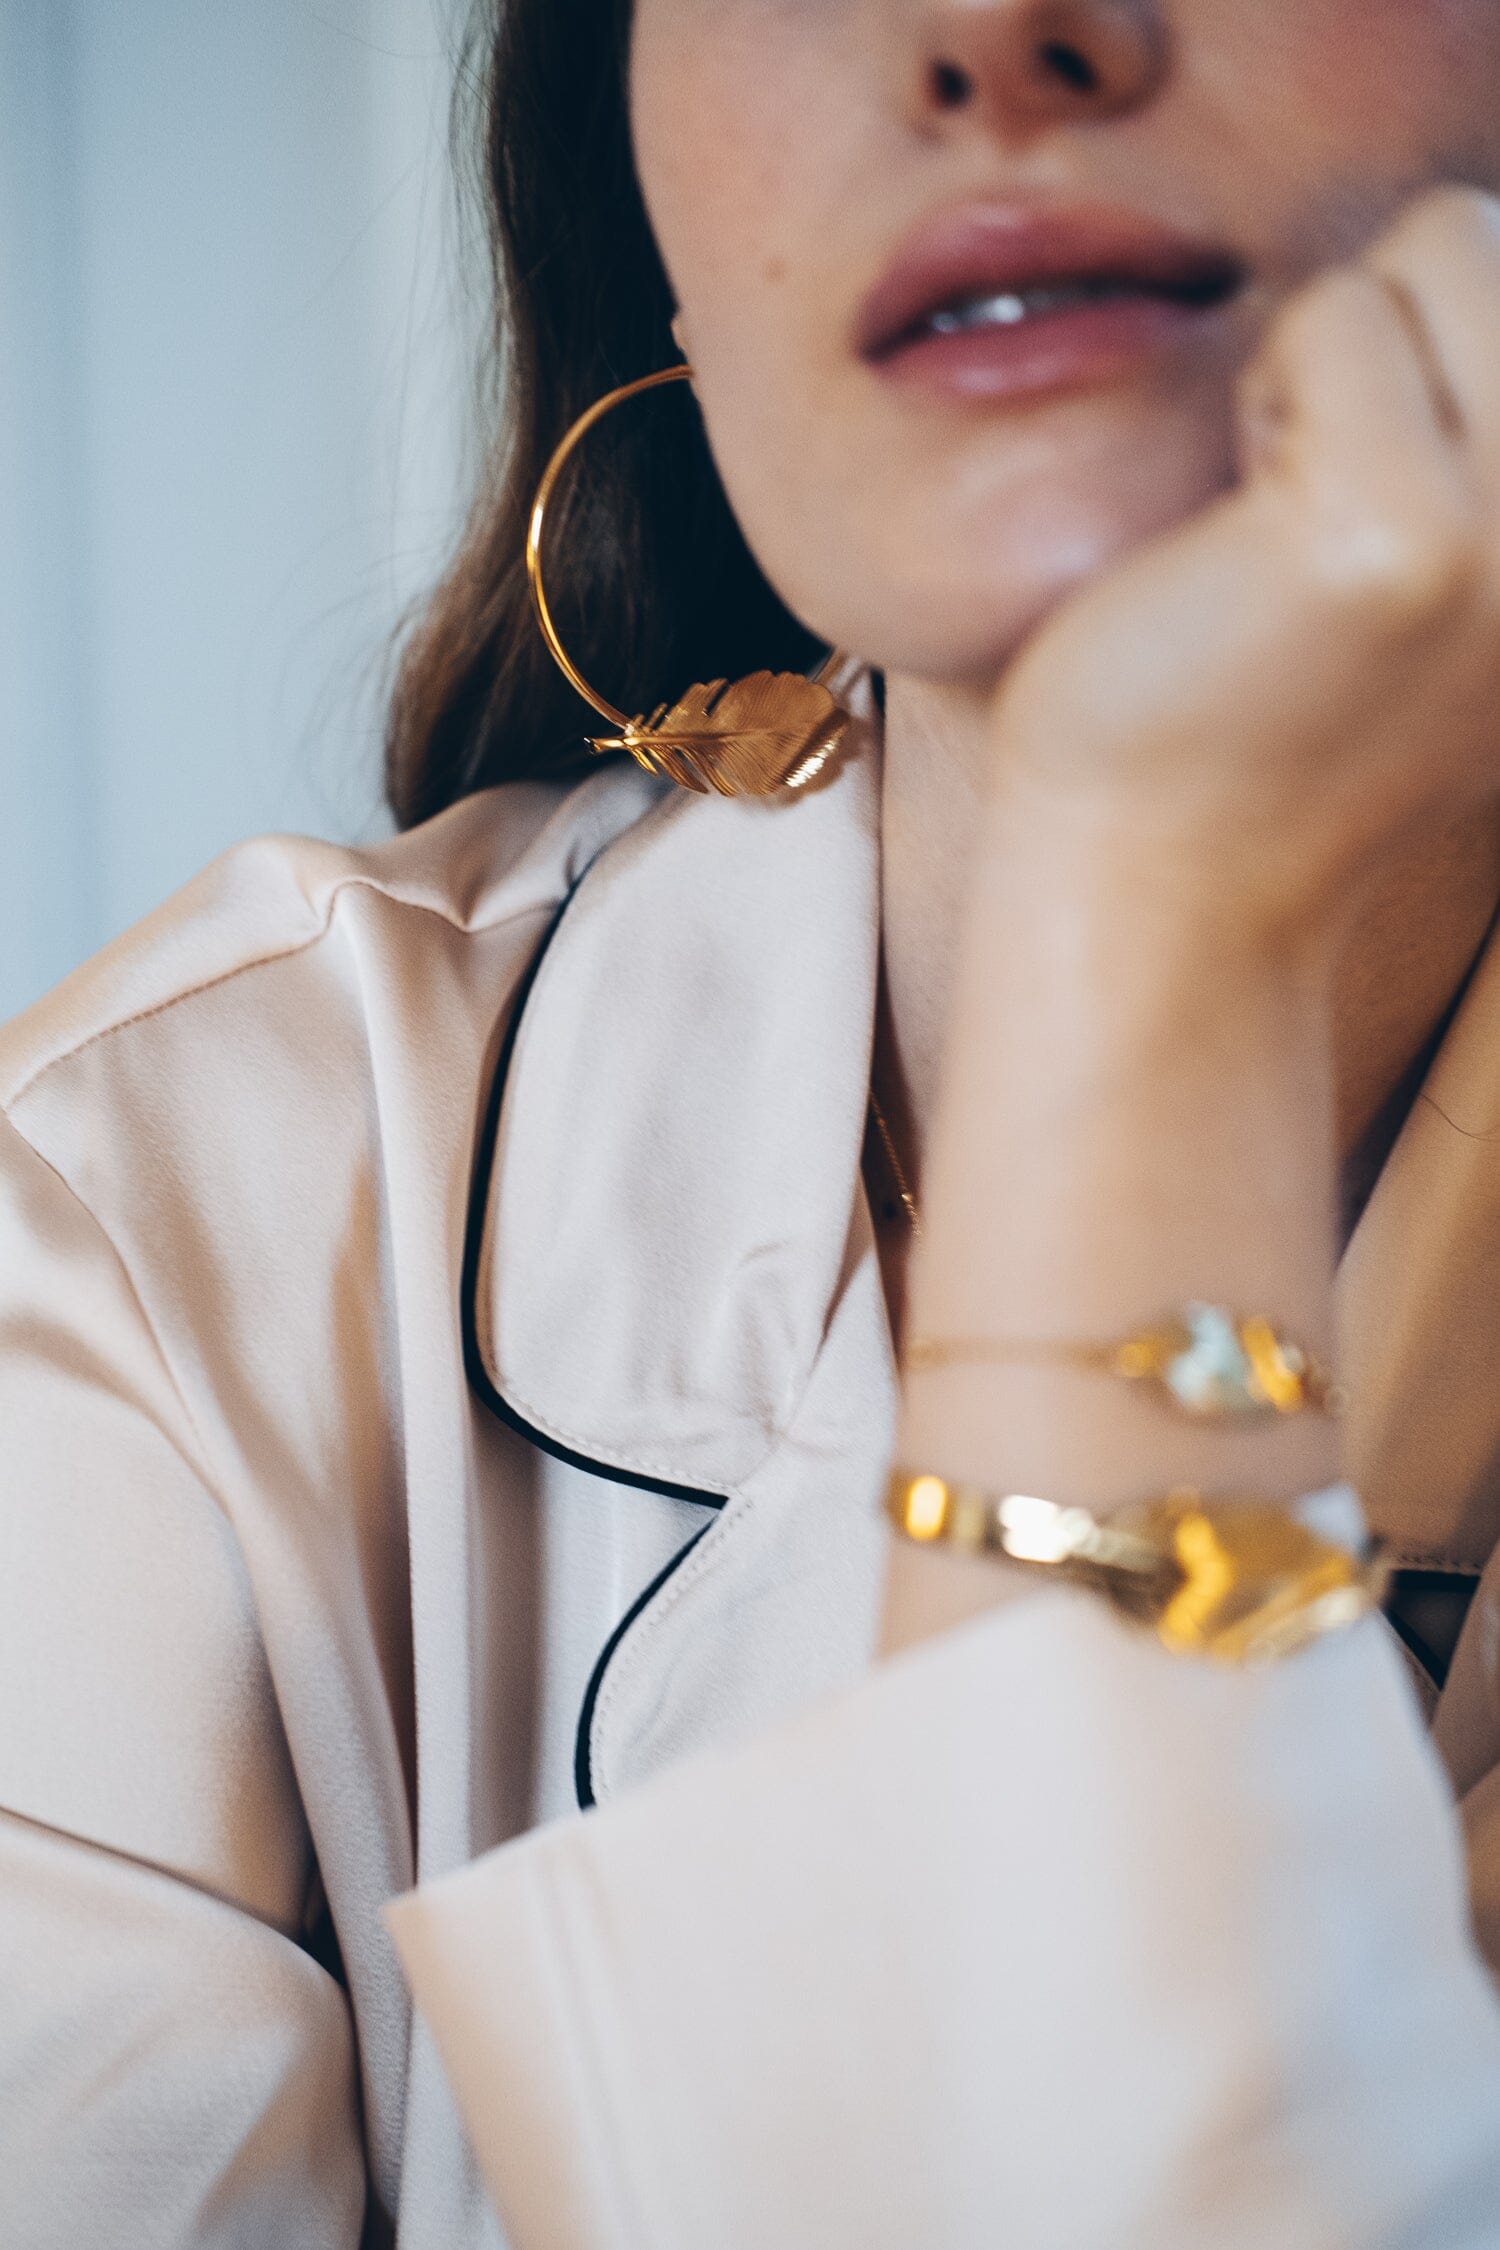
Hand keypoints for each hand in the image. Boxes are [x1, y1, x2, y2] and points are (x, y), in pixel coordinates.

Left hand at [988, 187, 1499, 952]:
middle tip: (1310, 493)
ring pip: (1435, 243)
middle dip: (1377, 329)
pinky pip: (1331, 316)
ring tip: (1284, 511)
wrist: (1163, 873)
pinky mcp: (1398, 537)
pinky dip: (1267, 396)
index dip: (1427, 349)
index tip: (1372, 511)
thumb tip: (1483, 235)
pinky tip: (1241, 534)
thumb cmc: (1271, 698)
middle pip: (1494, 233)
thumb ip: (1498, 428)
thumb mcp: (1464, 563)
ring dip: (1323, 357)